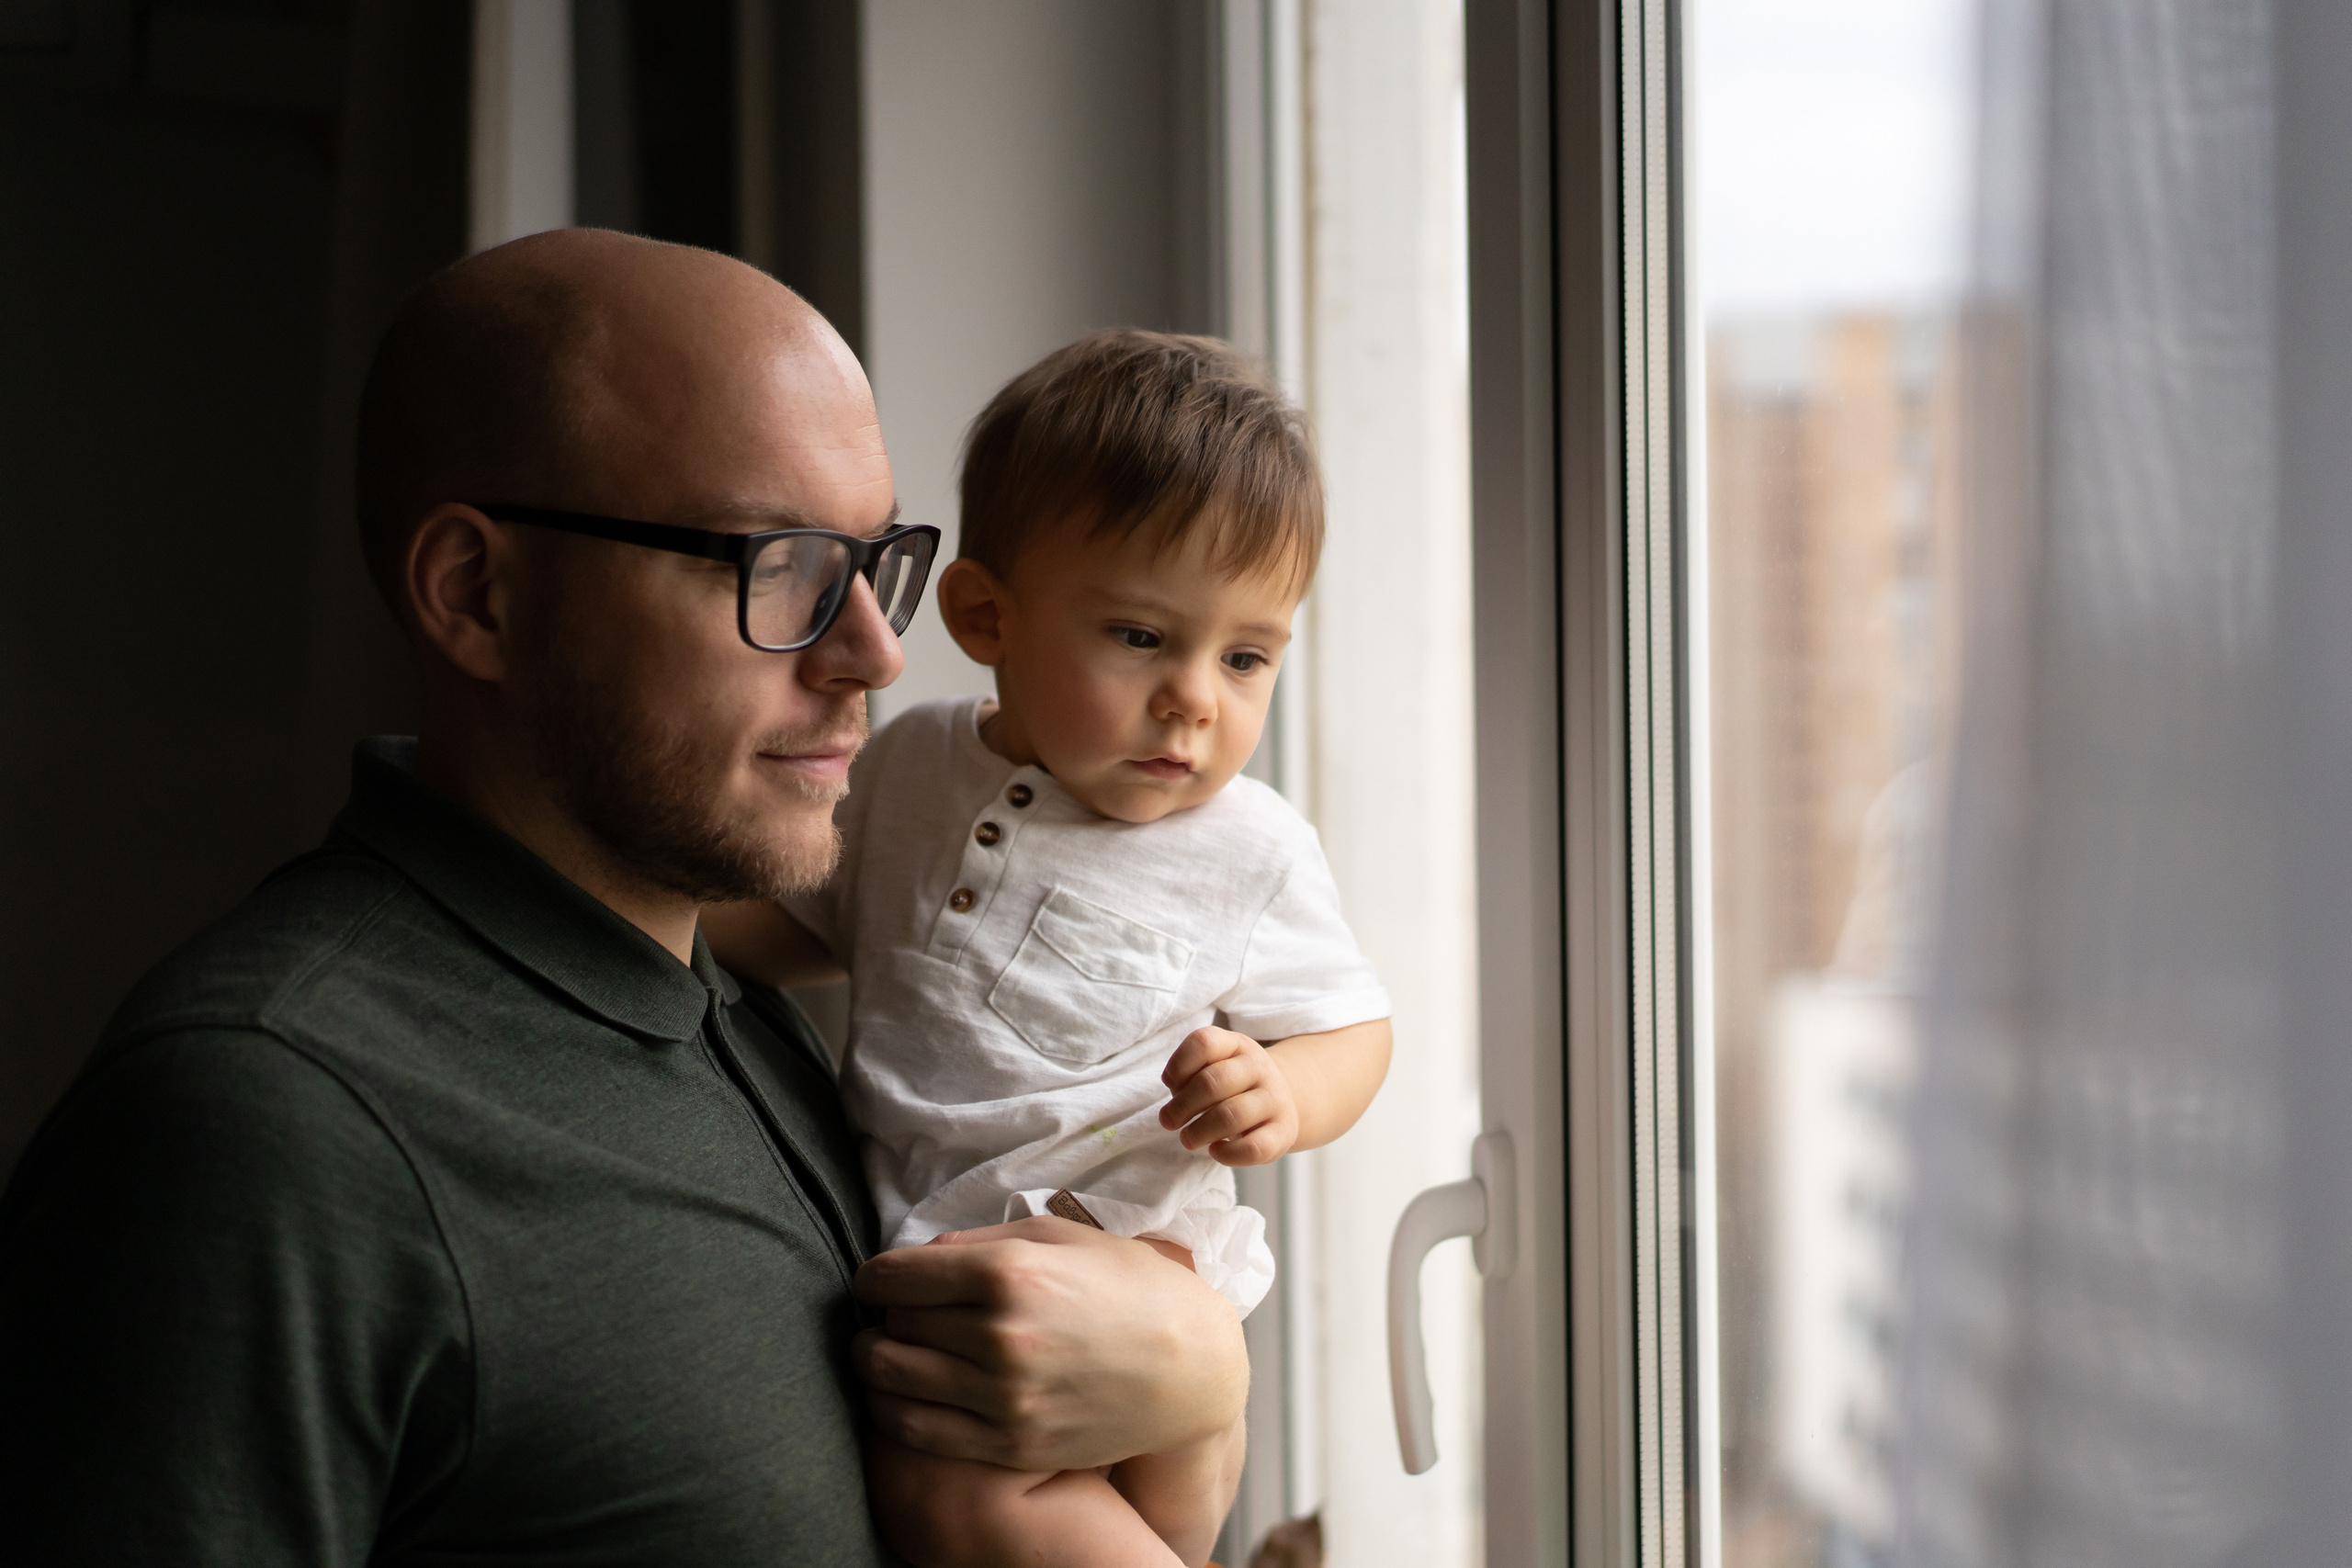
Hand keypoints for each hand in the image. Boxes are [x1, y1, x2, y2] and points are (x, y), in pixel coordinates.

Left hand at [850, 1218, 1247, 1472]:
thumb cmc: (1132, 1290)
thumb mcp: (1064, 1237)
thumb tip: (920, 1256)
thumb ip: (985, 1240)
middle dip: (884, 1315)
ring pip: (890, 1378)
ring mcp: (1004, 1397)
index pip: (894, 1277)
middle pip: (891, 1324)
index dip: (876, 1276)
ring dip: (876, 1361)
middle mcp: (1001, 1336)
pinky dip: (891, 1409)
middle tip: (895, 1313)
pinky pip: (916, 1430)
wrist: (1192, 1370)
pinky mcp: (1011, 1443)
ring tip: (887, 1351)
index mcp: (1012, 1273)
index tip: (881, 1280)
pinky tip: (900, 1393)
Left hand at [1157, 1026, 1297, 1165]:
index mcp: (1237, 1045)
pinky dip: (1227, 1154)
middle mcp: (1259, 1067)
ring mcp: (1275, 1099)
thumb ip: (1189, 1077)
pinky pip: (1253, 1148)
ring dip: (1199, 1131)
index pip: (1204, 1043)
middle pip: (1212, 1082)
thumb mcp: (1214, 1067)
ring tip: (1187, 1138)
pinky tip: (1215, 1150)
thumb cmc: (1232, 1087)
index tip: (1169, 1083)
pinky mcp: (1284, 1132)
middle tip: (1168, 1121)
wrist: (1281, 1101)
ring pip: (1231, 1116)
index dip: (1178, 1064)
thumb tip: (1175, 1104)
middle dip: (1181, 1106)